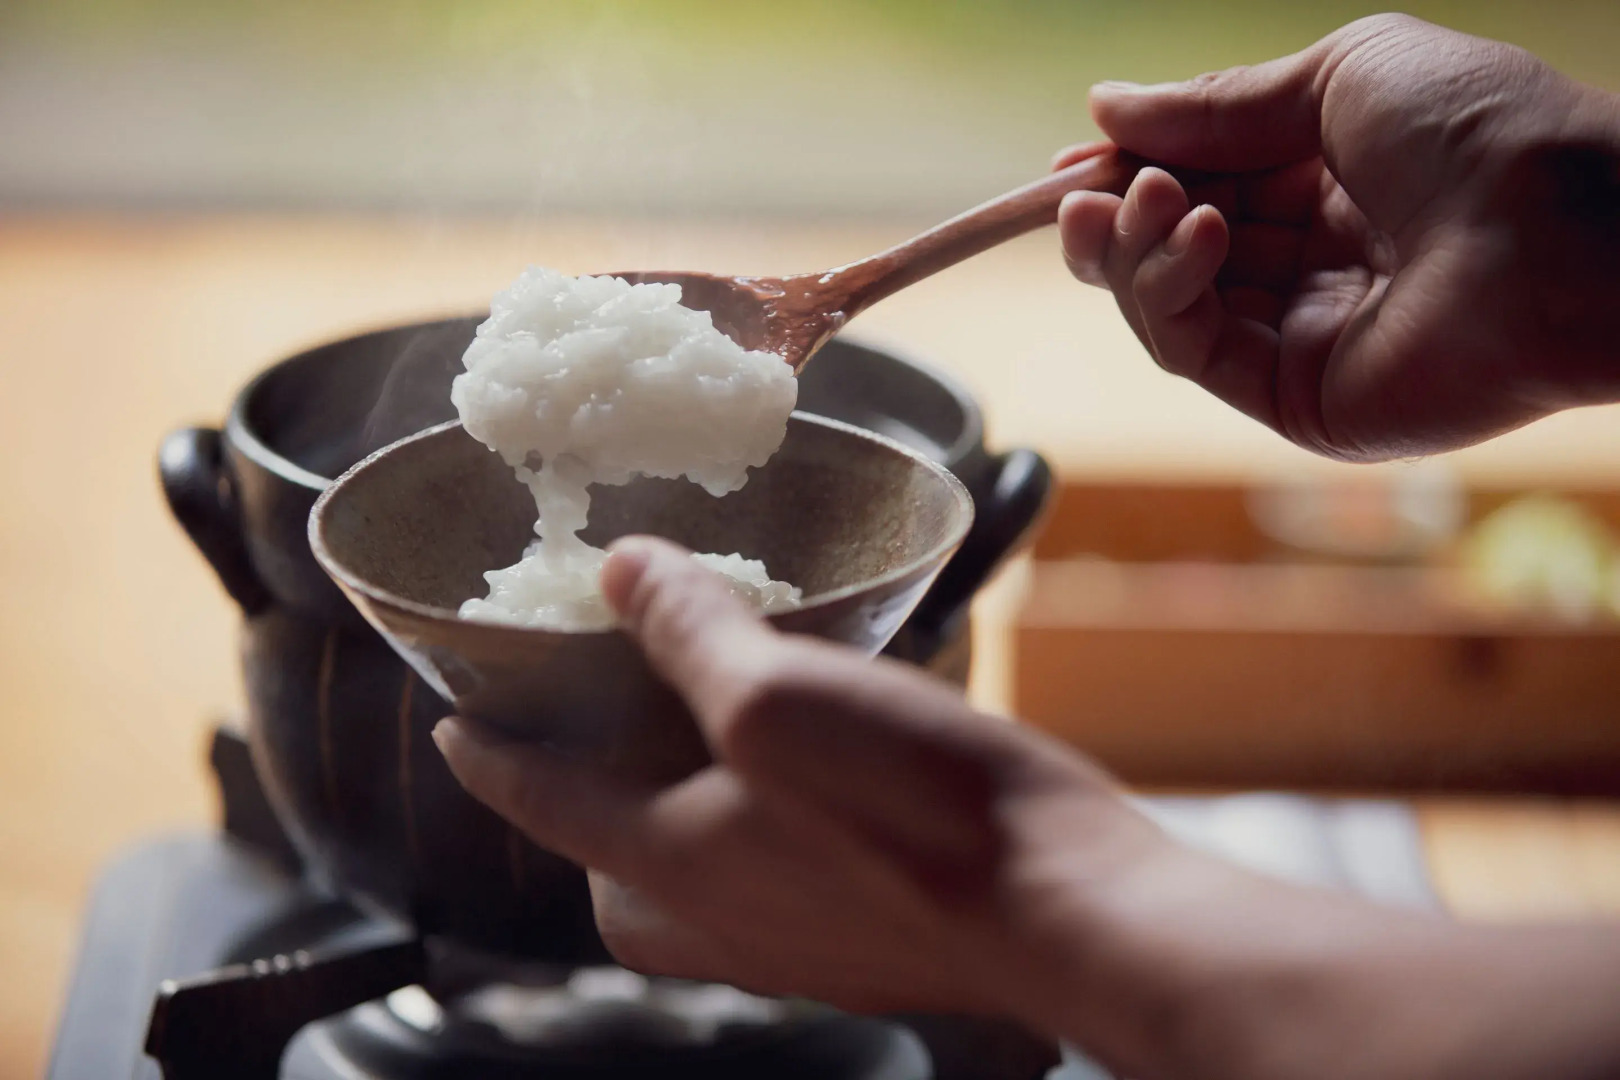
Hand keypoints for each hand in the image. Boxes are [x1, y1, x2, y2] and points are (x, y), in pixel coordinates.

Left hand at [434, 537, 1619, 1079]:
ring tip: (700, 744)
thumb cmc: (916, 811)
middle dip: (578, 810)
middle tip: (592, 737)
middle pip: (607, 869)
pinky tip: (807, 781)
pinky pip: (768, 887)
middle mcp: (718, 918)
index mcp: (671, 861)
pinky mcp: (860, 940)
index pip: (543, 802)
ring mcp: (791, 941)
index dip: (488, 755)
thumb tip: (625, 573)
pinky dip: (752, 832)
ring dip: (666, 822)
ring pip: (688, 886)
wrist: (1064, 910)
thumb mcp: (782, 696)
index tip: (451, 725)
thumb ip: (691, 635)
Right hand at [1059, 14, 1619, 460]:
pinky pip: (1194, 351)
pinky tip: (1193, 234)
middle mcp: (1311, 264)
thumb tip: (1104, 105)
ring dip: (1134, 249)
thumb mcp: (1337, 77)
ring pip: (1168, 305)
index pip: (1200, 185)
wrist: (1565, 232)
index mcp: (1331, 185)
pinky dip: (1168, 293)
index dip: (1131, 171)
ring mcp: (1300, 337)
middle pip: (1170, 250)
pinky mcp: (1294, 400)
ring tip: (1149, 201)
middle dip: (1116, 215)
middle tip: (1085, 189)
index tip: (1073, 158)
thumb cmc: (1479, 129)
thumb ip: (1216, 105)